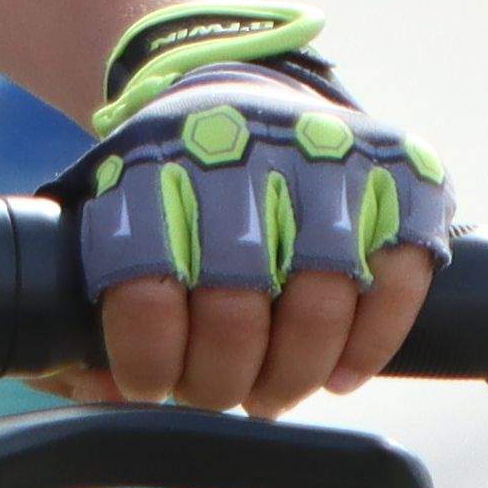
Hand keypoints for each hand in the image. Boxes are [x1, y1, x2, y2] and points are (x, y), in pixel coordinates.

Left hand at [33, 6, 450, 419]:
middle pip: (236, 312)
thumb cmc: (164, 182)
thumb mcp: (108, 215)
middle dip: (221, 381)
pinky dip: (370, 345)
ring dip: (294, 376)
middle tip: (217, 397)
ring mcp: (328, 162)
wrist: (236, 90)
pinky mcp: (399, 176)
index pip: (146, 286)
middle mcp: (242, 157)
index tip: (150, 384)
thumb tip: (91, 389)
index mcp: (154, 166)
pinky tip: (340, 373)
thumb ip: (87, 301)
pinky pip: (398, 282)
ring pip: (321, 306)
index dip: (147, 358)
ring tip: (270, 394)